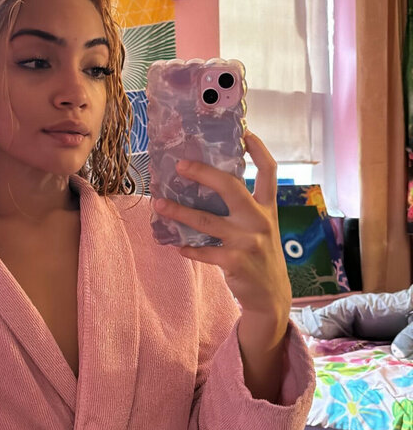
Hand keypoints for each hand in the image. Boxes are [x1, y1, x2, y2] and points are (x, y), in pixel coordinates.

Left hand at [152, 131, 291, 337]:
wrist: (271, 296)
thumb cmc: (260, 256)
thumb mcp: (262, 228)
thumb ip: (245, 209)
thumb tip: (209, 187)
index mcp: (268, 208)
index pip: (269, 172)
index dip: (259, 150)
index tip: (245, 132)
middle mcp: (259, 220)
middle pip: (230, 187)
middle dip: (203, 172)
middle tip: (179, 165)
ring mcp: (248, 241)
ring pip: (206, 220)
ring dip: (178, 211)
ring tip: (158, 204)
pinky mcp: (235, 261)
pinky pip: (203, 251)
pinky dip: (188, 248)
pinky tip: (177, 246)